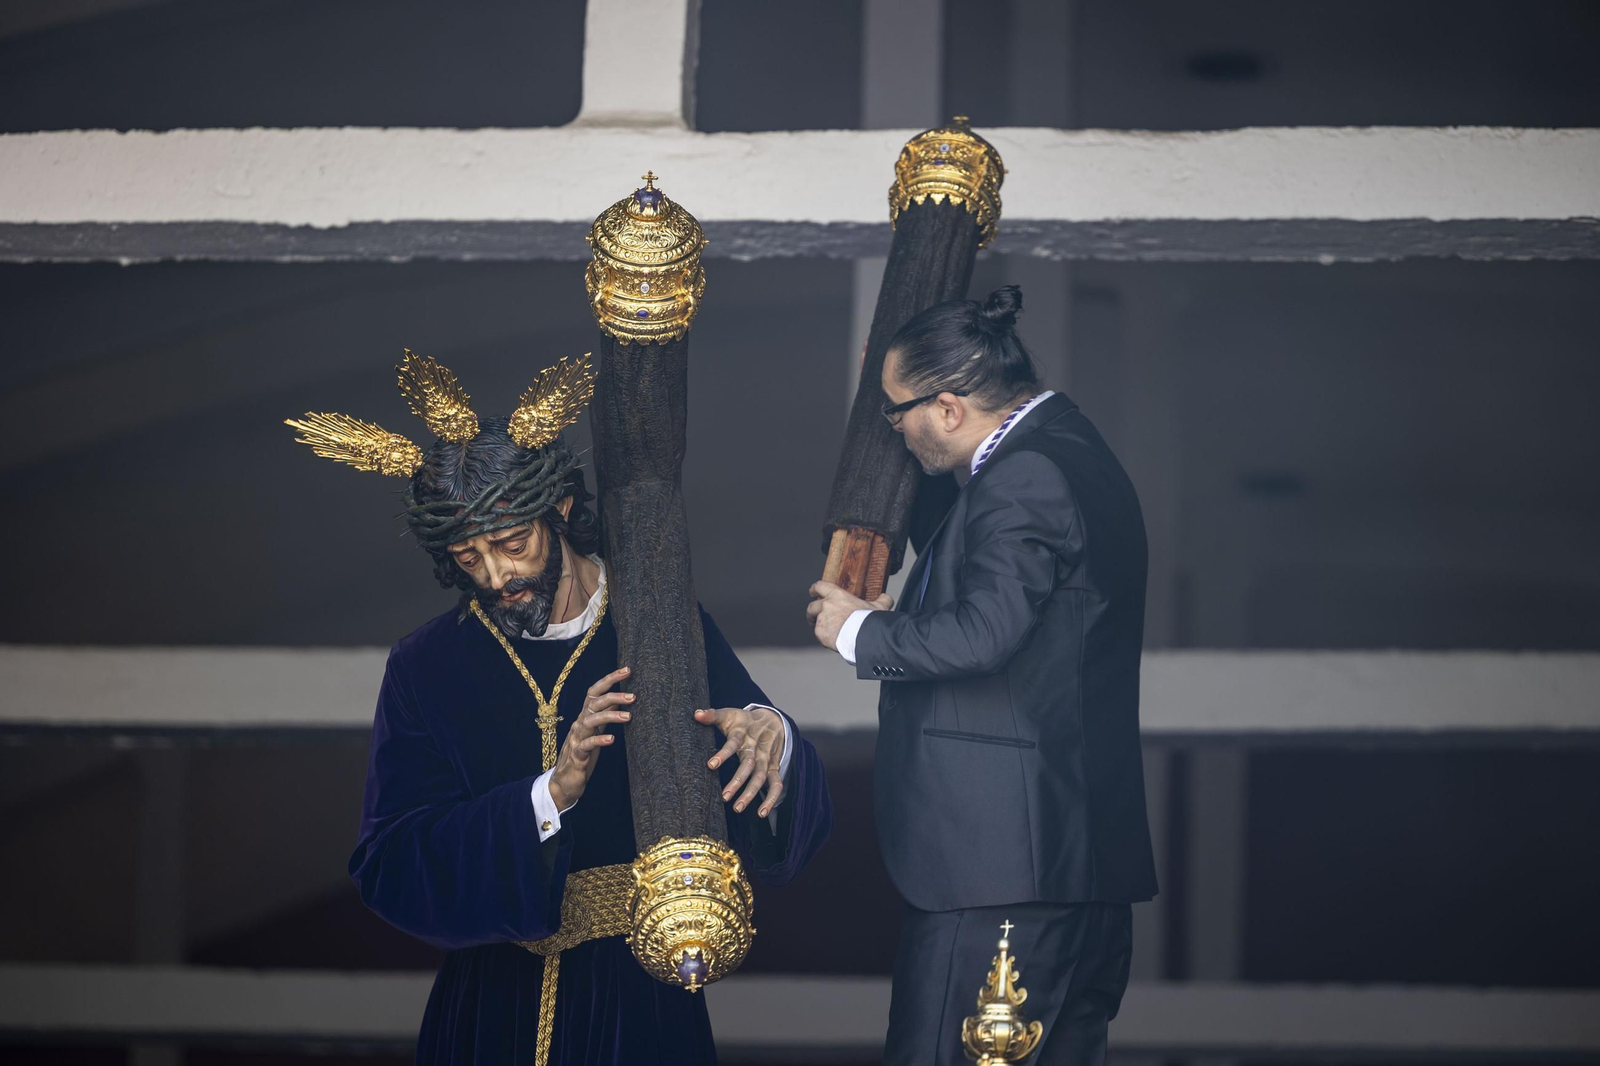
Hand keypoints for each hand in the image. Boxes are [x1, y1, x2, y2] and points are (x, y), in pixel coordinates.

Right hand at [547, 666, 632, 811]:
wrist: (564, 782)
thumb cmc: (583, 755)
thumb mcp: (596, 731)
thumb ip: (605, 715)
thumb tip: (620, 698)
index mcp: (585, 716)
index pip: (596, 692)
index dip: (610, 679)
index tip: (627, 670)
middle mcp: (579, 723)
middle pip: (593, 702)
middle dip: (614, 695)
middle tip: (633, 696)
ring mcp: (576, 739)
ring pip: (590, 721)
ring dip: (610, 716)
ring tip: (628, 717)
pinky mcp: (576, 756)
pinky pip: (586, 745)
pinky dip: (599, 740)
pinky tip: (611, 739)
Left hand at [694, 705, 786, 817]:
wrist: (772, 719)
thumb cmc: (744, 720)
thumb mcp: (729, 714)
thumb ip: (712, 715)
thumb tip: (696, 714)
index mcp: (743, 734)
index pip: (733, 744)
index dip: (723, 754)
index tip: (711, 765)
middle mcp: (756, 748)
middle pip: (748, 765)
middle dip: (737, 781)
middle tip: (724, 797)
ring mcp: (766, 759)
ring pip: (761, 777)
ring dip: (751, 793)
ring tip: (737, 808)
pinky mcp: (774, 768)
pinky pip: (776, 784)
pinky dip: (771, 799)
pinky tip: (761, 813)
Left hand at [807, 580, 892, 649]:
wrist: (864, 636)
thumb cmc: (870, 620)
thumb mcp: (879, 606)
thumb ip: (882, 600)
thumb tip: (886, 598)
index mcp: (837, 595)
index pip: (819, 586)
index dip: (815, 589)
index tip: (813, 592)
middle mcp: (826, 606)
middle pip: (811, 606)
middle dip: (811, 611)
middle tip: (813, 616)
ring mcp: (822, 620)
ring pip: (815, 623)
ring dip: (818, 625)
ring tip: (825, 631)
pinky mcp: (821, 634)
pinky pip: (820, 636)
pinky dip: (824, 638)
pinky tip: (832, 640)